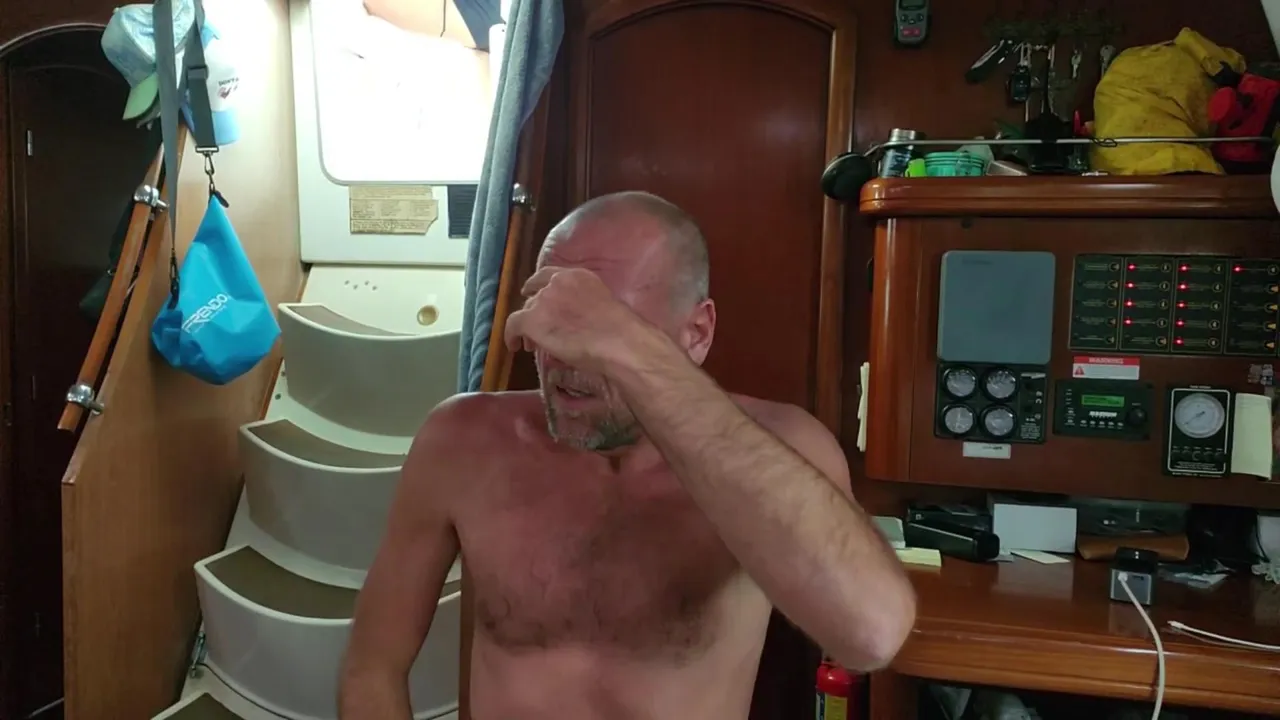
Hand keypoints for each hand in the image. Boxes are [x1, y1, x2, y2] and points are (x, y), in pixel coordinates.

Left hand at [503, 267, 646, 372]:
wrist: (618, 341)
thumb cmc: (620, 330)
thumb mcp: (601, 305)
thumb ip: (583, 304)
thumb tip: (574, 321)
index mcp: (577, 275)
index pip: (549, 275)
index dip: (538, 287)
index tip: (533, 294)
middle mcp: (557, 282)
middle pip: (536, 295)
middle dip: (534, 310)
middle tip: (536, 328)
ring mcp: (543, 299)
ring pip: (526, 310)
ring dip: (527, 326)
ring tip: (530, 343)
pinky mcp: (532, 319)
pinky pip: (512, 325)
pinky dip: (510, 336)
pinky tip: (514, 346)